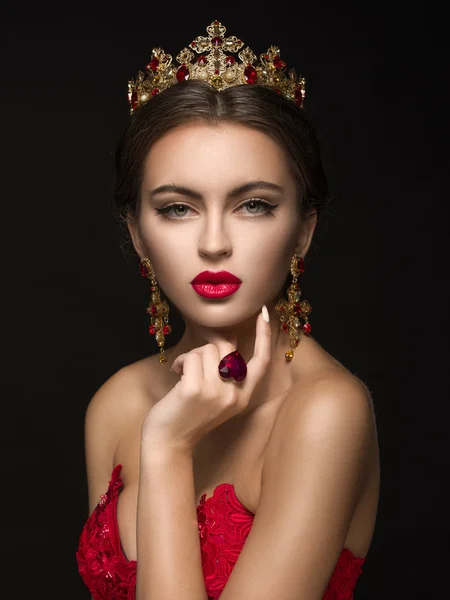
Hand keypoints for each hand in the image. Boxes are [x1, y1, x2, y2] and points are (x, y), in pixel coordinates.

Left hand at [141, 307, 271, 453]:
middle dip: (208, 347)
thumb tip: (229, 339)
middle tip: (194, 362)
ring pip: (209, 349)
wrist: (169, 442)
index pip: (261, 362)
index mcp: (243, 397)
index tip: (263, 314)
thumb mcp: (217, 397)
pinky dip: (180, 361)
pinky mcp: (195, 389)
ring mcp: (215, 392)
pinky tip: (176, 374)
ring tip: (184, 372)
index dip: (264, 336)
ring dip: (192, 355)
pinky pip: (192, 356)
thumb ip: (227, 372)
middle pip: (228, 348)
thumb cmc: (189, 415)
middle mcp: (234, 395)